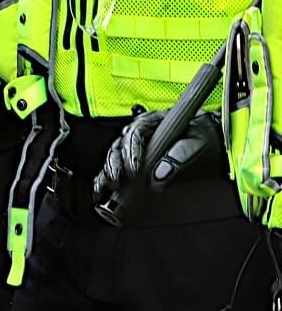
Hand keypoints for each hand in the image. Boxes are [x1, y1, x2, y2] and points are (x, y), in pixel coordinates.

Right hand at [93, 110, 224, 207]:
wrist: (211, 141)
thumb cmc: (203, 138)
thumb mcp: (195, 145)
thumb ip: (176, 160)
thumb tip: (157, 178)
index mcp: (152, 121)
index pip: (134, 133)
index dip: (131, 152)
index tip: (134, 169)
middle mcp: (138, 132)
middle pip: (118, 146)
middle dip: (115, 165)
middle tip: (118, 181)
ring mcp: (133, 146)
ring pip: (113, 156)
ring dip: (108, 172)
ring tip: (107, 187)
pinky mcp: (132, 160)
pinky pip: (114, 167)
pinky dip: (104, 178)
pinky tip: (99, 189)